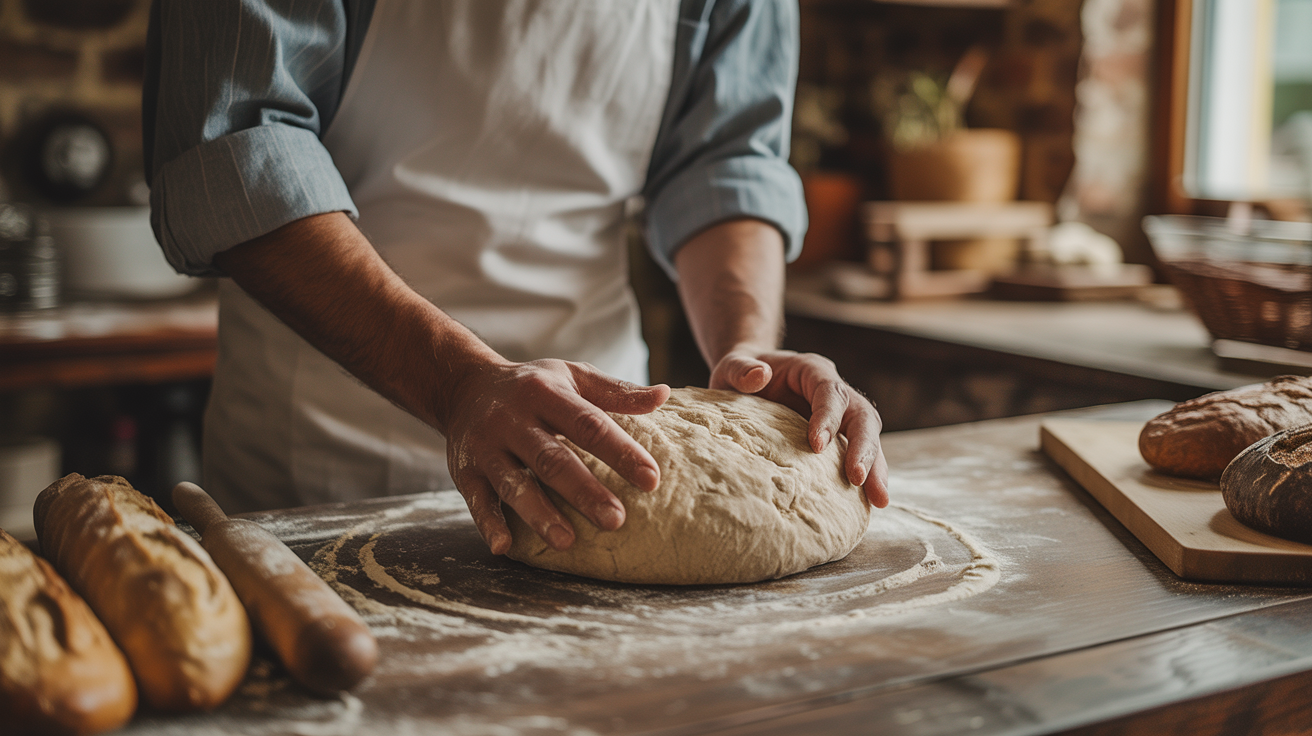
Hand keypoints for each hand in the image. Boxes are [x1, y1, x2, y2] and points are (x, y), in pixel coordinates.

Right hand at [441, 359, 669, 553]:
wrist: (464, 386)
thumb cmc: (534, 386)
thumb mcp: (573, 377)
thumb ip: (616, 391)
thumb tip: (664, 396)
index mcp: (546, 394)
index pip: (589, 424)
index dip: (620, 451)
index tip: (651, 479)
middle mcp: (513, 420)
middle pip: (552, 458)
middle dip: (584, 491)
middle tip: (616, 520)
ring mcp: (487, 447)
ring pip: (513, 483)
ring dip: (539, 513)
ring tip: (567, 541)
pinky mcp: (465, 470)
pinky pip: (476, 499)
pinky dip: (488, 523)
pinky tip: (505, 547)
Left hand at [710, 347, 888, 507]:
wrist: (748, 379)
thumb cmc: (741, 373)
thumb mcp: (733, 366)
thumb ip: (741, 369)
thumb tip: (759, 375)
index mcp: (813, 370)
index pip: (831, 392)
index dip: (828, 417)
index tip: (817, 446)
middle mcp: (835, 391)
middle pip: (862, 415)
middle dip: (864, 447)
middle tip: (858, 478)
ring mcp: (840, 415)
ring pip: (869, 438)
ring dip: (875, 468)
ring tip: (878, 500)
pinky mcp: (838, 437)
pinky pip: (858, 454)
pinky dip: (866, 476)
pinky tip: (868, 502)